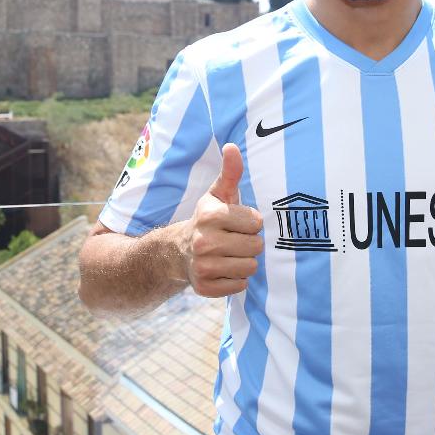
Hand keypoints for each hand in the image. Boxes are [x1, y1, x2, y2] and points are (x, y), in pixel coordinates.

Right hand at [184, 143, 263, 296]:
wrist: (178, 251)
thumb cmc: (209, 220)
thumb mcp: (218, 194)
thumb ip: (230, 172)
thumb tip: (232, 147)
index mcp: (210, 216)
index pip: (256, 223)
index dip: (250, 223)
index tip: (237, 223)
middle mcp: (204, 241)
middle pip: (255, 247)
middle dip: (249, 243)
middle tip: (233, 240)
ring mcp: (203, 266)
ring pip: (250, 268)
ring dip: (244, 262)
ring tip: (229, 255)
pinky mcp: (205, 287)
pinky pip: (240, 286)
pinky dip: (235, 280)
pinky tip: (223, 269)